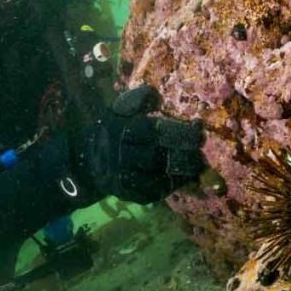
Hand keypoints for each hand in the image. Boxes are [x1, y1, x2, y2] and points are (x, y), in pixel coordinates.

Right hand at [75, 86, 206, 203]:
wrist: (90, 162)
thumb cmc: (114, 130)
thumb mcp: (119, 110)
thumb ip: (138, 100)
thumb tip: (157, 95)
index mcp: (118, 131)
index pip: (150, 131)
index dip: (176, 130)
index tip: (197, 126)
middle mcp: (119, 157)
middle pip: (155, 157)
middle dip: (182, 151)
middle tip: (200, 145)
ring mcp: (124, 179)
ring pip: (157, 178)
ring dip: (183, 170)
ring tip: (200, 161)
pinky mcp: (131, 195)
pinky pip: (156, 192)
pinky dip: (175, 184)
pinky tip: (189, 175)